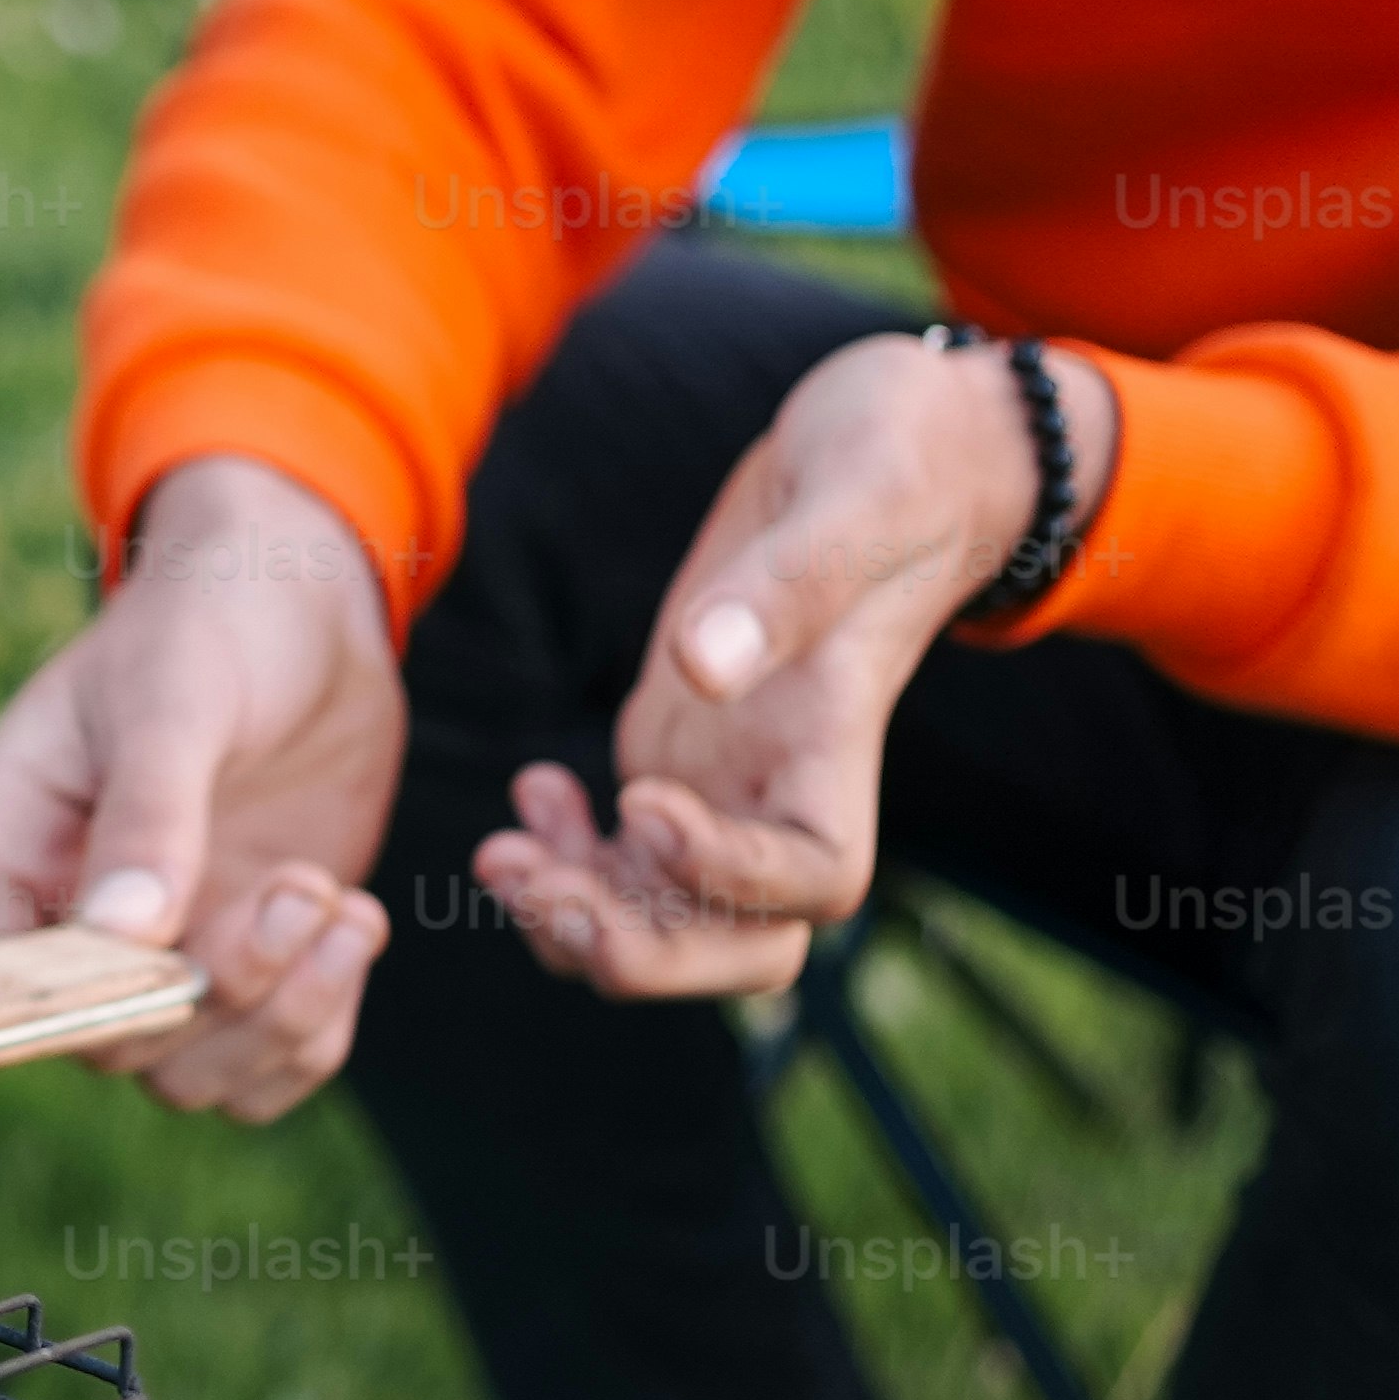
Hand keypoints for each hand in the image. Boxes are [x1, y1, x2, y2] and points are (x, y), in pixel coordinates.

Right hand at [0, 455, 406, 1121]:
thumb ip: (148, 813)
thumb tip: (123, 933)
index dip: (53, 1013)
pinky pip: (272, 1062)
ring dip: (281, 1017)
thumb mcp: (171, 698)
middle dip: (216, 997)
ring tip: (336, 901)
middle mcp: (78, 923)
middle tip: (297, 887)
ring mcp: (169, 951)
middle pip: (112, 1048)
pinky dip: (321, 1024)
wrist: (299, 598)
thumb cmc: (207, 619)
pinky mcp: (251, 959)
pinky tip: (356, 922)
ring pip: (197, 1077)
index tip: (159, 974)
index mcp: (12, 853)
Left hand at [469, 328, 1111, 996]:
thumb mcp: (856, 493)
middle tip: (525, 881)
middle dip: (630, 948)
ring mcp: (728, 786)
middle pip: (733, 950)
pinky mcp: (680, 760)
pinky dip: (565, 855)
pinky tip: (533, 787)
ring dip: (572, 914)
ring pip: (661, 922)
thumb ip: (789, 582)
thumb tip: (701, 667)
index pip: (806, 882)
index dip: (720, 873)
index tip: (641, 799)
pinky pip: (621, 863)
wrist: (895, 449)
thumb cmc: (900, 459)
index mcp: (842, 752)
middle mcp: (787, 793)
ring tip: (498, 853)